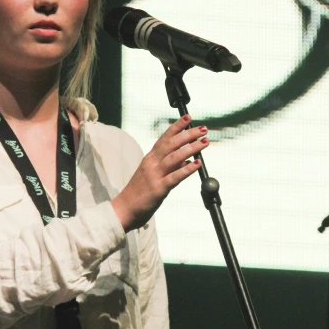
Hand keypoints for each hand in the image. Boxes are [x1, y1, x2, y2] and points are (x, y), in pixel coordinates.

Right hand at [111, 116, 208, 231]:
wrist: (123, 210)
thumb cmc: (138, 193)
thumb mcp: (152, 175)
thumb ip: (168, 166)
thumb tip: (186, 158)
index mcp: (149, 159)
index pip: (164, 138)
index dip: (176, 127)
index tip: (188, 118)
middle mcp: (151, 164)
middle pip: (171, 144)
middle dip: (188, 134)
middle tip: (203, 129)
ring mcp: (154, 175)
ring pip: (175, 157)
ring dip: (191, 148)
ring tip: (204, 142)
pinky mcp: (158, 189)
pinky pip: (175, 177)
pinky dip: (187, 169)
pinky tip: (197, 163)